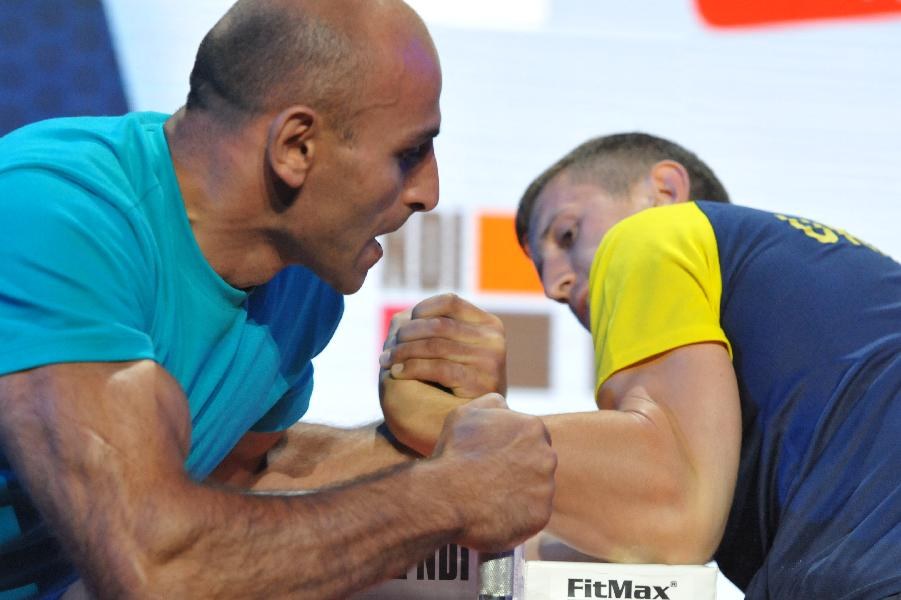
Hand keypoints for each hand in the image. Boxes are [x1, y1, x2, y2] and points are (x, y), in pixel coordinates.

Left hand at [380, 293, 505, 397]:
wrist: (474, 424)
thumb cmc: (457, 384)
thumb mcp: (453, 350)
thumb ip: (436, 329)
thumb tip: (401, 317)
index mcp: (490, 325)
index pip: (450, 302)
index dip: (422, 309)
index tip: (402, 326)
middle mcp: (494, 340)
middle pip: (439, 325)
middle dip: (407, 335)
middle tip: (387, 349)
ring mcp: (491, 361)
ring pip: (436, 346)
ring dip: (404, 352)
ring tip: (386, 361)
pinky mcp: (482, 383)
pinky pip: (439, 368)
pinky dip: (413, 368)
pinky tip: (397, 373)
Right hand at [432, 393, 555, 551]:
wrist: (444, 497)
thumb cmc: (453, 453)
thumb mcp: (466, 412)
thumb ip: (493, 403)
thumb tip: (506, 407)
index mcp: (533, 428)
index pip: (532, 437)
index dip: (512, 448)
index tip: (494, 458)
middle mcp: (547, 456)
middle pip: (538, 463)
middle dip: (519, 469)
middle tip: (491, 478)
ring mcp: (546, 487)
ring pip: (536, 490)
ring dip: (519, 493)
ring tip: (490, 498)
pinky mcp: (540, 515)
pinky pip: (531, 515)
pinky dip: (517, 516)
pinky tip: (494, 513)